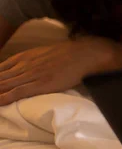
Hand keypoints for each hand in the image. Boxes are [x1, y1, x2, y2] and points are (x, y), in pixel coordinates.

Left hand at [0, 36, 121, 105]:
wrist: (86, 54)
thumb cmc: (70, 53)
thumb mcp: (48, 52)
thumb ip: (35, 57)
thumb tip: (27, 64)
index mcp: (27, 57)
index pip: (3, 67)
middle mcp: (26, 65)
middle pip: (1, 77)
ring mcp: (32, 74)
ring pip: (5, 84)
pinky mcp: (40, 84)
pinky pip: (17, 92)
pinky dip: (5, 97)